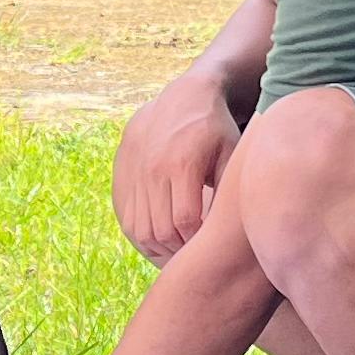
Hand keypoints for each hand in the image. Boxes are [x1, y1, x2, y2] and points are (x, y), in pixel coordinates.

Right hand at [111, 71, 238, 260]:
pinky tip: (157, 241)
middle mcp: (152, 168)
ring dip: (157, 249)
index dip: (197, 243)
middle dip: (177, 252)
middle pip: (160, 230)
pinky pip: (125, 216)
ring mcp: (133, 170)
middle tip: (193, 258)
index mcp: (182, 164)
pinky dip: (139, 236)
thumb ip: (228, 192)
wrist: (183, 96)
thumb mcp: (231, 155)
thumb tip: (228, 232)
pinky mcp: (122, 171)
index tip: (208, 249)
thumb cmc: (217, 130)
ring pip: (138, 228)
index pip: (185, 221)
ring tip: (176, 253)